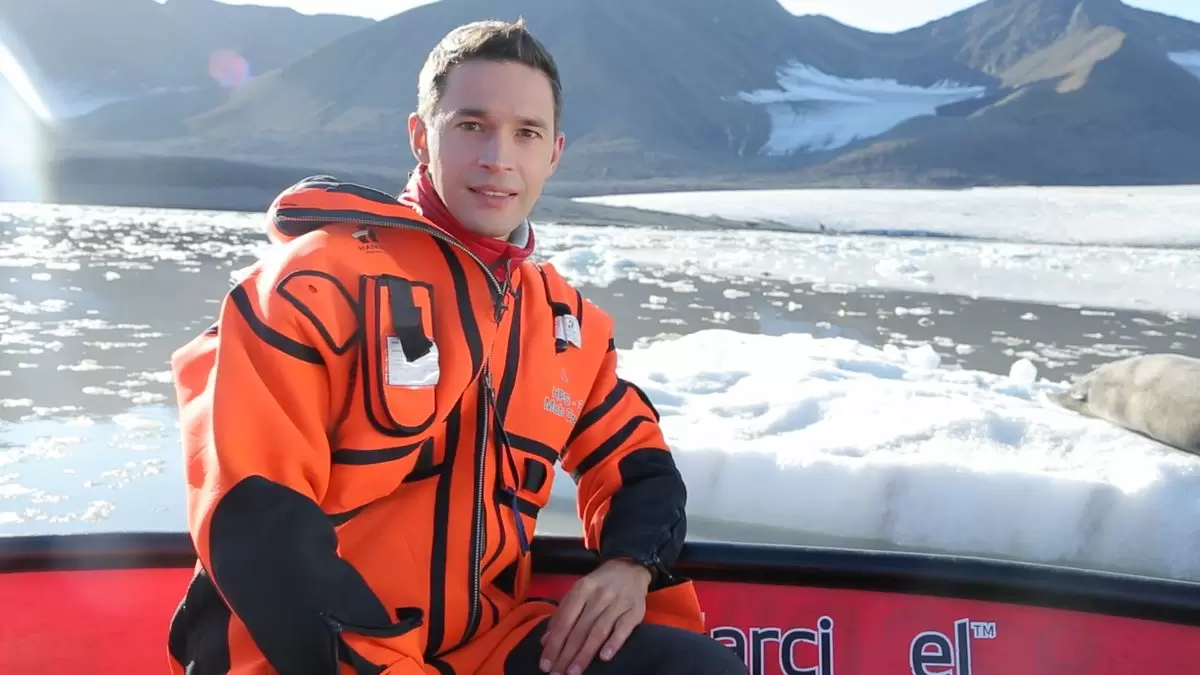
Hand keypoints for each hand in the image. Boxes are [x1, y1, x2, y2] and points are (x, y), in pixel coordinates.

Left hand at [539, 559, 651, 674]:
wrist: (632, 568)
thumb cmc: (600, 584)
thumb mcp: (579, 592)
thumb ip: (562, 614)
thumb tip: (546, 641)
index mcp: (581, 589)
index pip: (565, 620)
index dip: (554, 643)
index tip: (546, 664)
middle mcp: (599, 595)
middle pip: (580, 629)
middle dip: (566, 654)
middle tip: (557, 674)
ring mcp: (618, 603)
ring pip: (598, 631)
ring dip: (585, 654)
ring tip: (574, 672)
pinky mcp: (635, 610)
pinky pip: (623, 629)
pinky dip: (613, 643)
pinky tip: (604, 657)